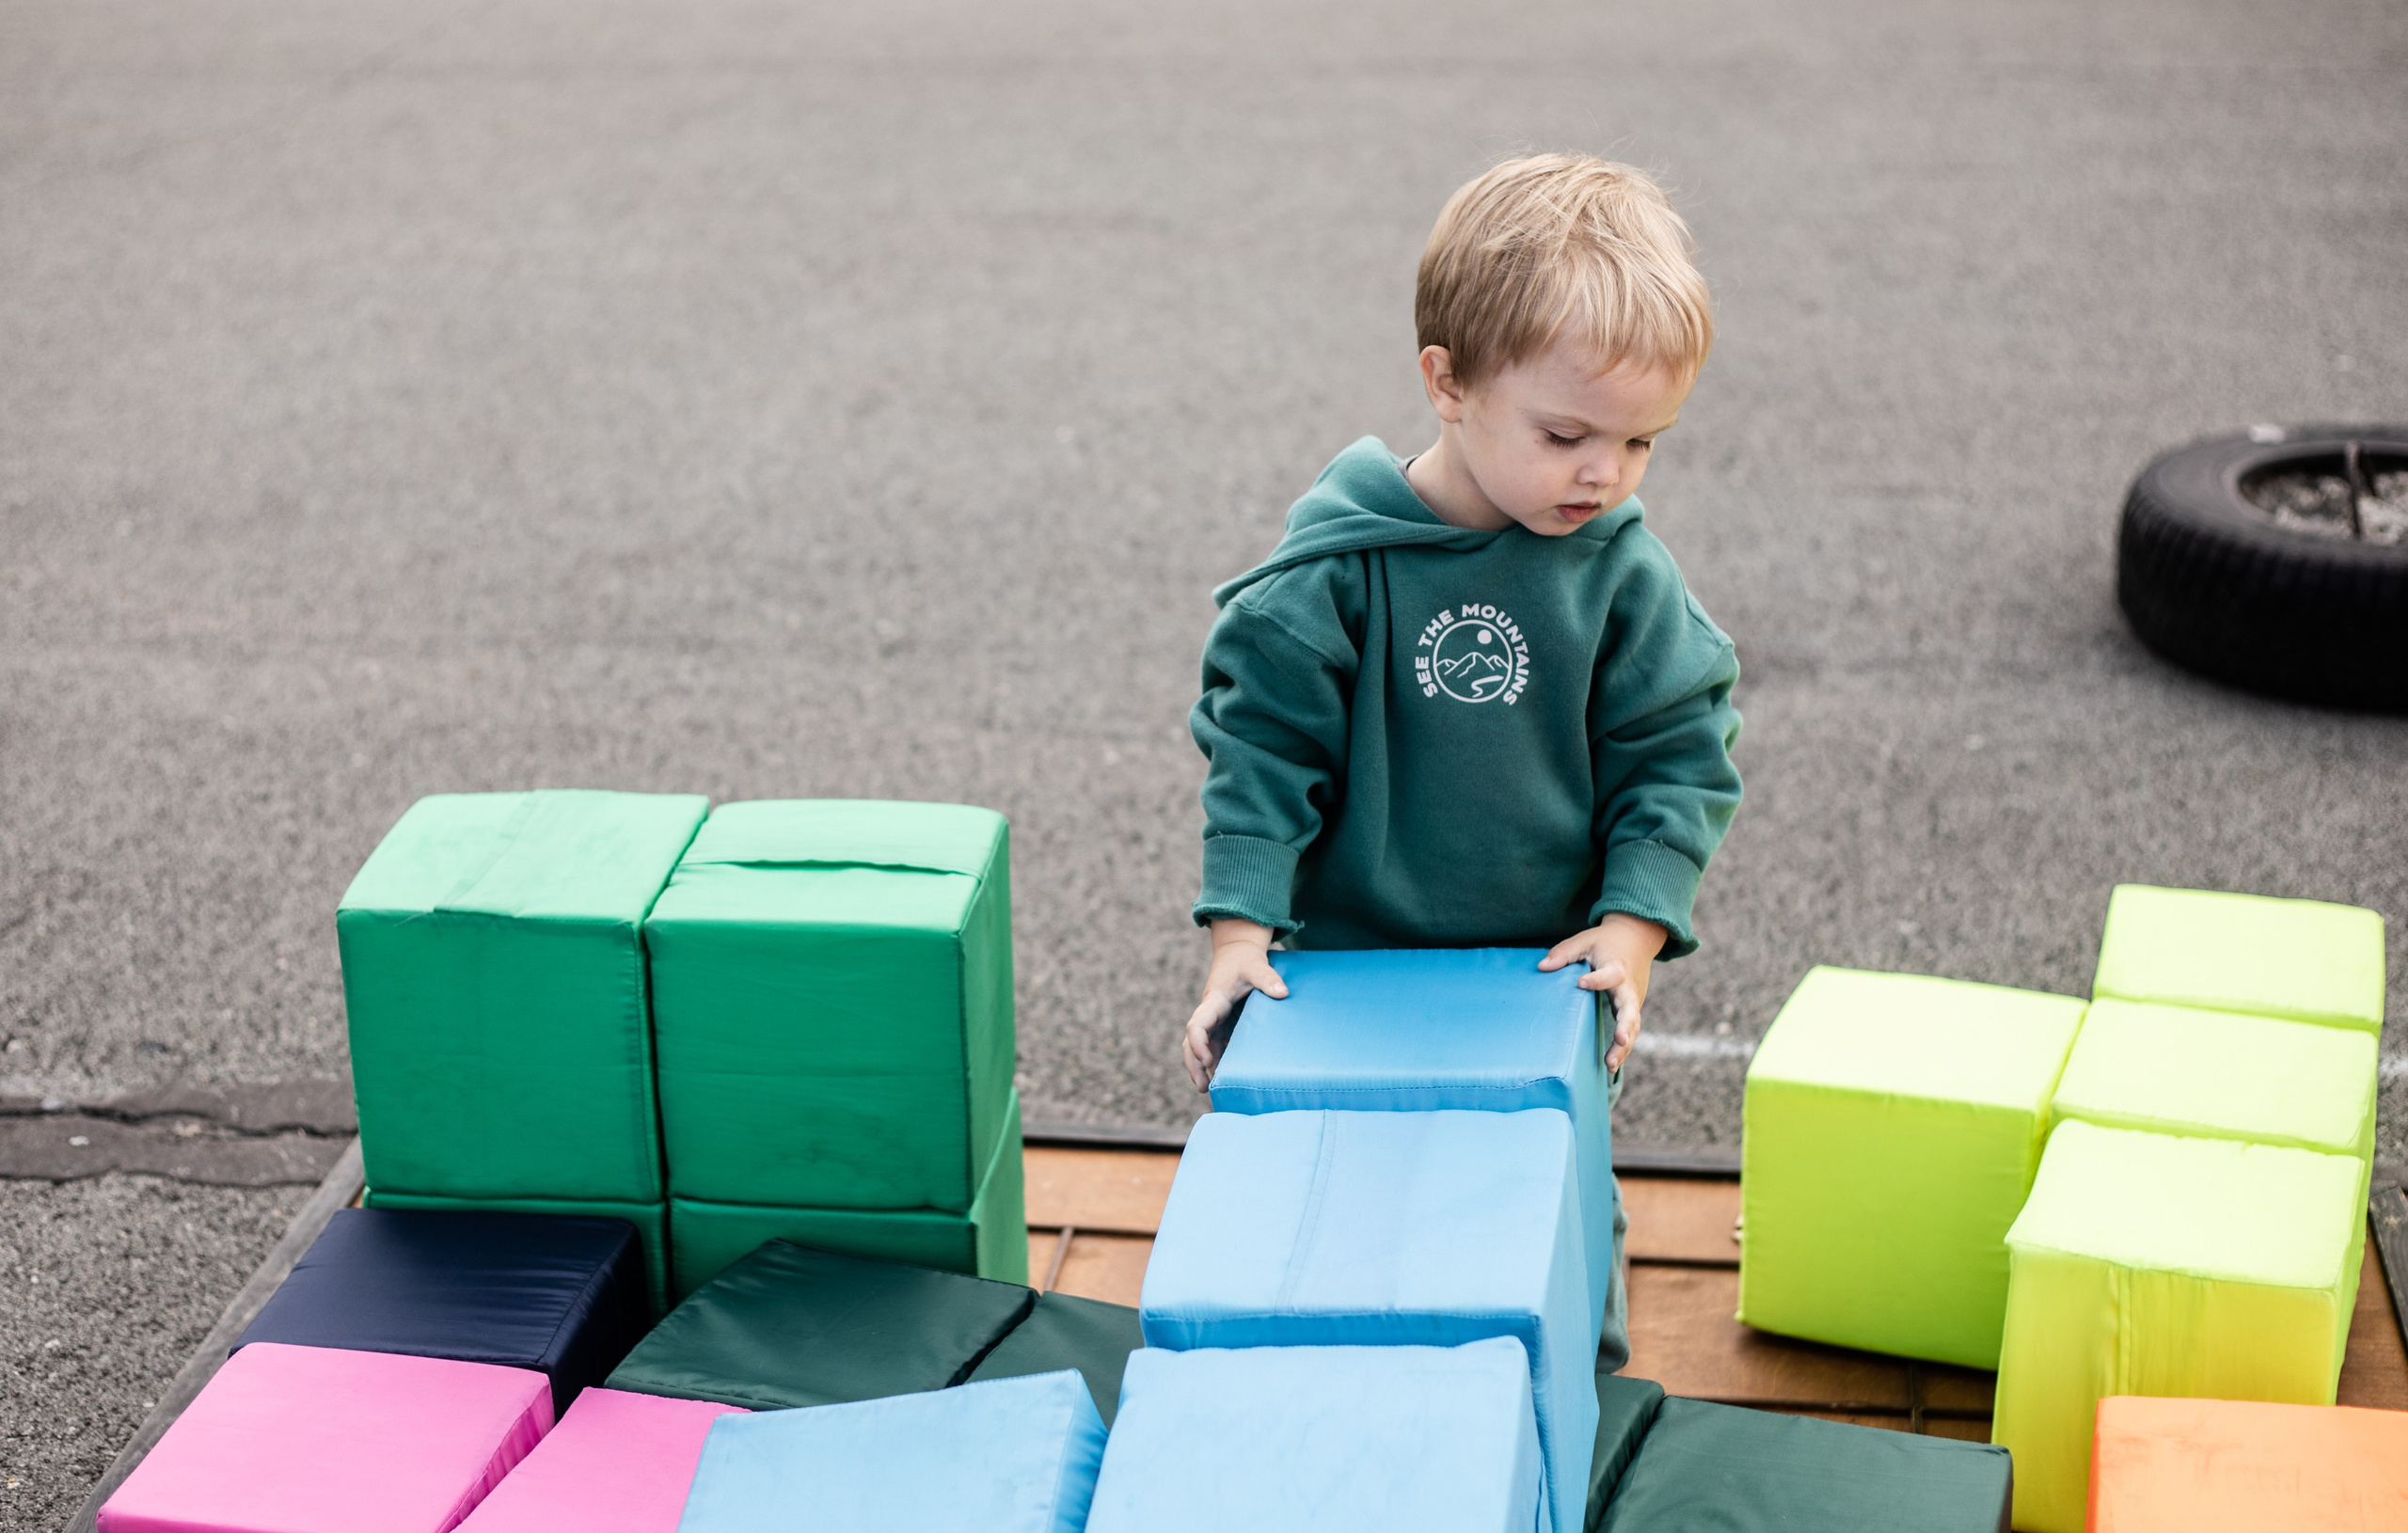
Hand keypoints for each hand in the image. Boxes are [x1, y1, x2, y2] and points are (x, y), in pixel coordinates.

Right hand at [1183, 919, 1285, 1092]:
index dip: (1198, 1044)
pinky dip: (1215, 1063)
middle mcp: (1209, 1014)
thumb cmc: (1245, 960)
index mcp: (1213, 1002)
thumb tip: (1283, 993)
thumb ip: (1268, 978)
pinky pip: (1214, 1047)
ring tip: (1209, 1090)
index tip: (1206, 1059)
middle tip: (1203, 1086)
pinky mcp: (1221, 1026)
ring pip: (1200, 1048)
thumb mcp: (1256, 966)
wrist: (1236, 953)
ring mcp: (1214, 1021)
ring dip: (1201, 1068)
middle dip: (1194, 1064)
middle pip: (1191, 1043)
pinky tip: (1223, 1079)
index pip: (1197, 1025)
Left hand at [1538, 913, 1667, 1071]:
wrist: (1636, 939)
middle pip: (1630, 1009)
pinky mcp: (1631, 1010)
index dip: (1596, 979)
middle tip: (1619, 1040)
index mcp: (1617, 966)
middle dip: (1626, 1026)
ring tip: (1610, 1065)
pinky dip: (1624, 1048)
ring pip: (1633, 1026)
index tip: (1580, 983)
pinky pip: (1630, 1031)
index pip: (1610, 974)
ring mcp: (1633, 1001)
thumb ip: (1564, 952)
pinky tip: (1611, 1066)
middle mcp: (1628, 987)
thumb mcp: (1585, 940)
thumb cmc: (1606, 942)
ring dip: (1624, 1046)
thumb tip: (1542, 967)